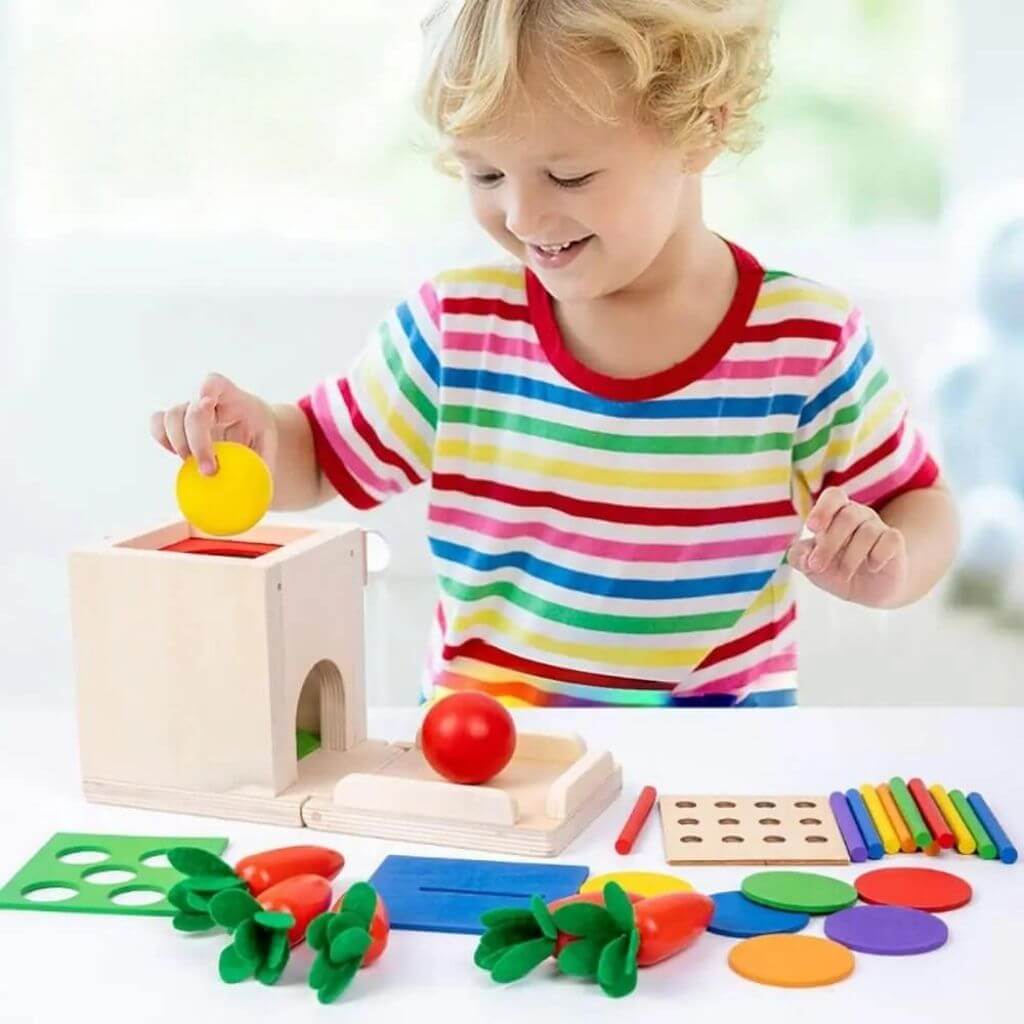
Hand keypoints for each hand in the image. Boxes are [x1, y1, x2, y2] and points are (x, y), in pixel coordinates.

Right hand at [150, 373, 277, 475]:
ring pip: (168, 418)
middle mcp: (203, 400)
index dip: (205, 390)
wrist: (249, 433)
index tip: (207, 407)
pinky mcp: (176, 425)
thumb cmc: (260, 439)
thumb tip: (256, 493)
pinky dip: (164, 442)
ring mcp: (187, 411)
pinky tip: (183, 460)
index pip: (213, 383)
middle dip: (197, 441)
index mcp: (230, 396)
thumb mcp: (268, 447)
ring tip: (194, 466)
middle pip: (190, 410)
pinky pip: (158, 427)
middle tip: (210, 471)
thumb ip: (260, 464)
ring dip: (177, 444)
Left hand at [788, 487, 907, 606]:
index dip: (823, 509)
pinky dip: (878, 556)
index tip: (812, 528)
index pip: (833, 496)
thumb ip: (799, 557)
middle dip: (829, 544)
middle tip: (816, 566)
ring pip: (867, 532)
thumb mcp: (811, 566)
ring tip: (843, 574)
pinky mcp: (894, 542)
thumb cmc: (834, 569)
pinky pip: (890, 540)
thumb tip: (802, 556)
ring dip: (850, 558)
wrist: (866, 591)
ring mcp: (878, 527)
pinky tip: (871, 567)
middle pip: (847, 516)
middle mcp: (858, 515)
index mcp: (835, 513)